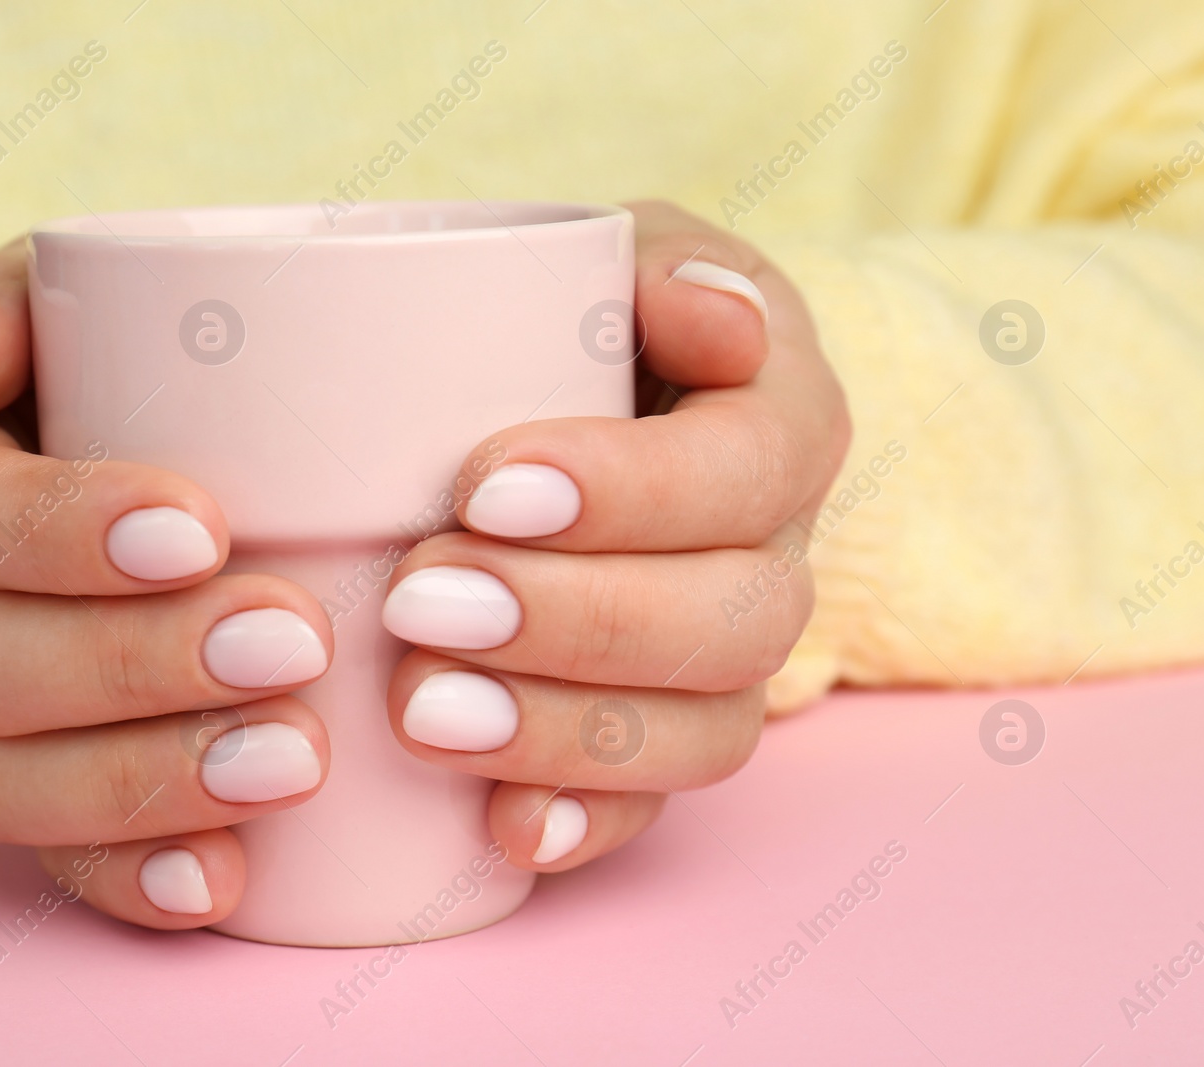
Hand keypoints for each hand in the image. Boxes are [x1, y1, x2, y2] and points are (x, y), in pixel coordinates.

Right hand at [0, 242, 336, 928]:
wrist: (154, 443)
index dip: (60, 532)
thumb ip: (12, 296)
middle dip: (138, 662)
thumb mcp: (73, 296)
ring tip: (296, 759)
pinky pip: (55, 862)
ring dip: (149, 780)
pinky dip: (135, 879)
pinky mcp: (41, 790)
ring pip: (7, 781)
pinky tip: (225, 881)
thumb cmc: (120, 360)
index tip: (201, 528)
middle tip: (293, 639)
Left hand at [381, 201, 850, 870]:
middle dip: (575, 620)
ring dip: (567, 733)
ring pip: (704, 731)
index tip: (484, 486)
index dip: (629, 492)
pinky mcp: (666, 737)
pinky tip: (502, 830)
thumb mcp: (633, 257)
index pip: (744, 470)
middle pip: (730, 620)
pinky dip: (585, 823)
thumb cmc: (599, 323)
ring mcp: (728, 664)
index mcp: (783, 427)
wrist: (596, 409)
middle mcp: (777, 556)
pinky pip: (657, 809)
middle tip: (421, 599)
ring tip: (423, 713)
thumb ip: (670, 263)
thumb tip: (721, 316)